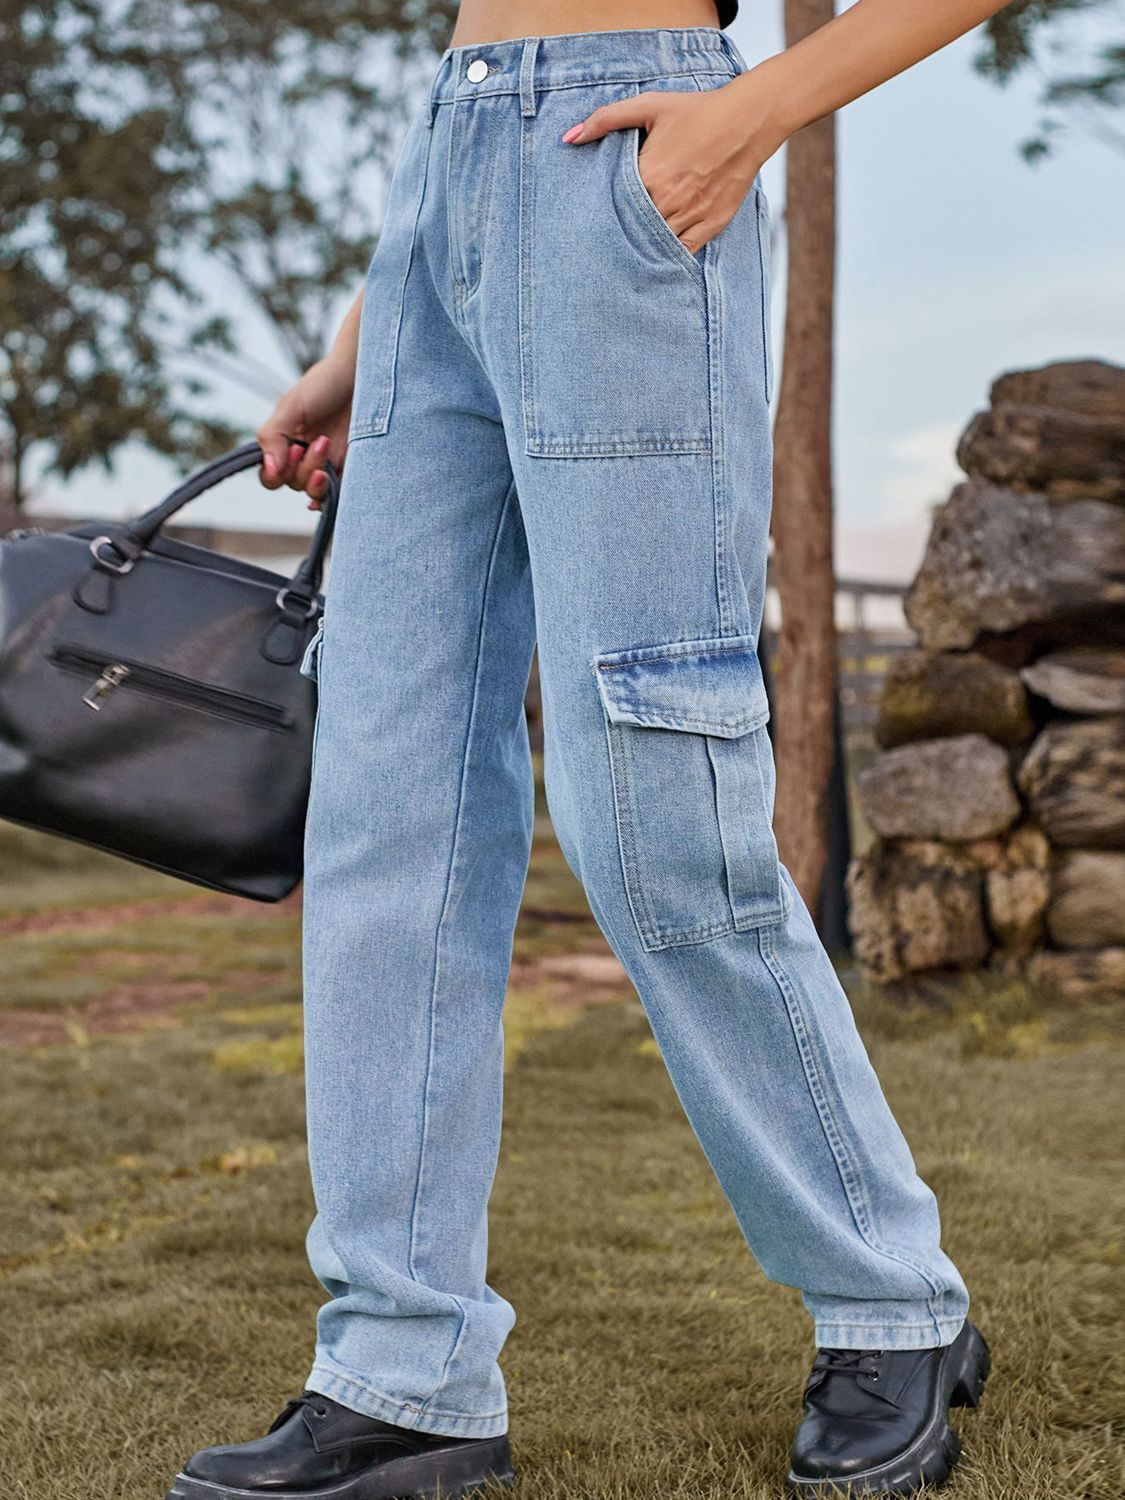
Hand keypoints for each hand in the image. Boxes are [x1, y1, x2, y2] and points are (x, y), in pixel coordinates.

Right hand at [256, 356, 353, 509]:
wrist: (360, 374)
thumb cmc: (324, 384)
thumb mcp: (291, 406)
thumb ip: (273, 437)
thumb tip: (270, 469)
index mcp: (285, 443)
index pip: (271, 476)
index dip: (277, 473)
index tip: (294, 450)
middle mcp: (304, 457)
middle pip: (293, 484)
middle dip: (304, 468)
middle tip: (320, 441)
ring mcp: (328, 463)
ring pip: (314, 490)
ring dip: (317, 477)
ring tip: (327, 445)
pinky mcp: (350, 467)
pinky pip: (339, 492)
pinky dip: (332, 496)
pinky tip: (331, 487)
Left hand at [562, 78, 780, 254]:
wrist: (748, 120)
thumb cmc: (697, 111)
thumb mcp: (649, 106)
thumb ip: (606, 119)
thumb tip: (568, 137)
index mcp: (649, 175)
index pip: (615, 206)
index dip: (602, 214)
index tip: (590, 220)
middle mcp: (668, 200)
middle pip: (633, 229)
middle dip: (619, 235)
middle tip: (600, 245)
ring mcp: (690, 216)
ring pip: (656, 244)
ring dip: (642, 248)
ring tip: (623, 256)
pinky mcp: (710, 225)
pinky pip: (683, 252)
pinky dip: (668, 256)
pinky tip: (655, 257)